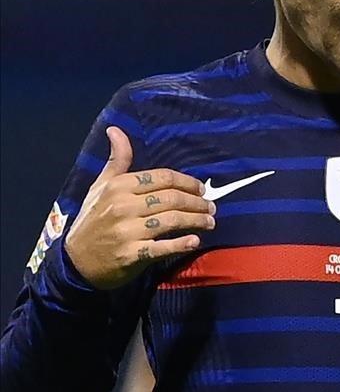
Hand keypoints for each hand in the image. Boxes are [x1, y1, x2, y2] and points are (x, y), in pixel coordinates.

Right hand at [64, 126, 214, 289]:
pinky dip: (181, 244)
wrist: (76, 262)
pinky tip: (194, 241)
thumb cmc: (93, 219)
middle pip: (172, 198)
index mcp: (118, 186)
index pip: (163, 177)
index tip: (201, 189)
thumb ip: (117, 160)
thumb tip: (115, 129)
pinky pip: (162, 247)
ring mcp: (127, 232)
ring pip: (172, 220)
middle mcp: (123, 206)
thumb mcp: (101, 187)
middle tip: (211, 207)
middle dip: (197, 202)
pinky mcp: (131, 255)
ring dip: (196, 220)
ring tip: (210, 222)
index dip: (187, 182)